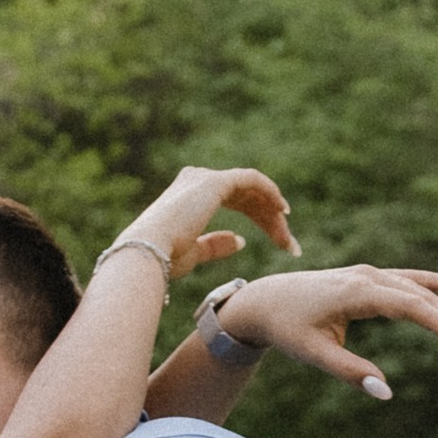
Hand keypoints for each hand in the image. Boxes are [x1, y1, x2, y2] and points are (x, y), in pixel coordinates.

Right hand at [122, 164, 299, 282]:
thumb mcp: (194, 253)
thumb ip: (216, 244)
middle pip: (246, 197)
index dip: (260, 219)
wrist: (147, 253)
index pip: (235, 201)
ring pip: (252, 191)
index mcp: (190, 195)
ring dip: (273, 213)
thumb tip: (241, 240)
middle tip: (290, 245)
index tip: (280, 241)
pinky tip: (283, 211)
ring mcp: (205, 178)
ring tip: (288, 239)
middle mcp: (197, 180)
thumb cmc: (163, 259)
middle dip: (270, 220)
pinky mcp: (215, 182)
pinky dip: (270, 192)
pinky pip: (252, 180)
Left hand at [213, 264, 437, 399]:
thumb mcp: (313, 354)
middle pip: (423, 298)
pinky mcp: (370, 277)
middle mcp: (369, 276)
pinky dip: (437, 284)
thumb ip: (349, 373)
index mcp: (357, 291)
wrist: (264, 300)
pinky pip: (411, 280)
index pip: (410, 307)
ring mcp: (371, 273)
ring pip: (421, 290)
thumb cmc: (286, 329)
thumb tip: (385, 392)